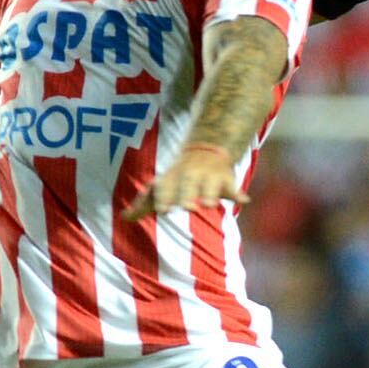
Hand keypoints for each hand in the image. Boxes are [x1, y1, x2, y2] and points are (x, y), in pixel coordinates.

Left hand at [123, 144, 246, 219]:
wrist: (206, 150)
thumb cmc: (178, 176)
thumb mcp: (161, 186)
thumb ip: (143, 204)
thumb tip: (124, 217)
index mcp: (172, 178)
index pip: (166, 188)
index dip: (164, 198)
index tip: (163, 210)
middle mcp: (190, 176)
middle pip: (189, 185)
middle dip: (188, 195)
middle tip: (188, 207)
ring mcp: (209, 177)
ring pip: (211, 186)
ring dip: (211, 194)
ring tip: (210, 204)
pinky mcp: (226, 181)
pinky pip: (234, 188)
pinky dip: (239, 194)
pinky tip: (244, 200)